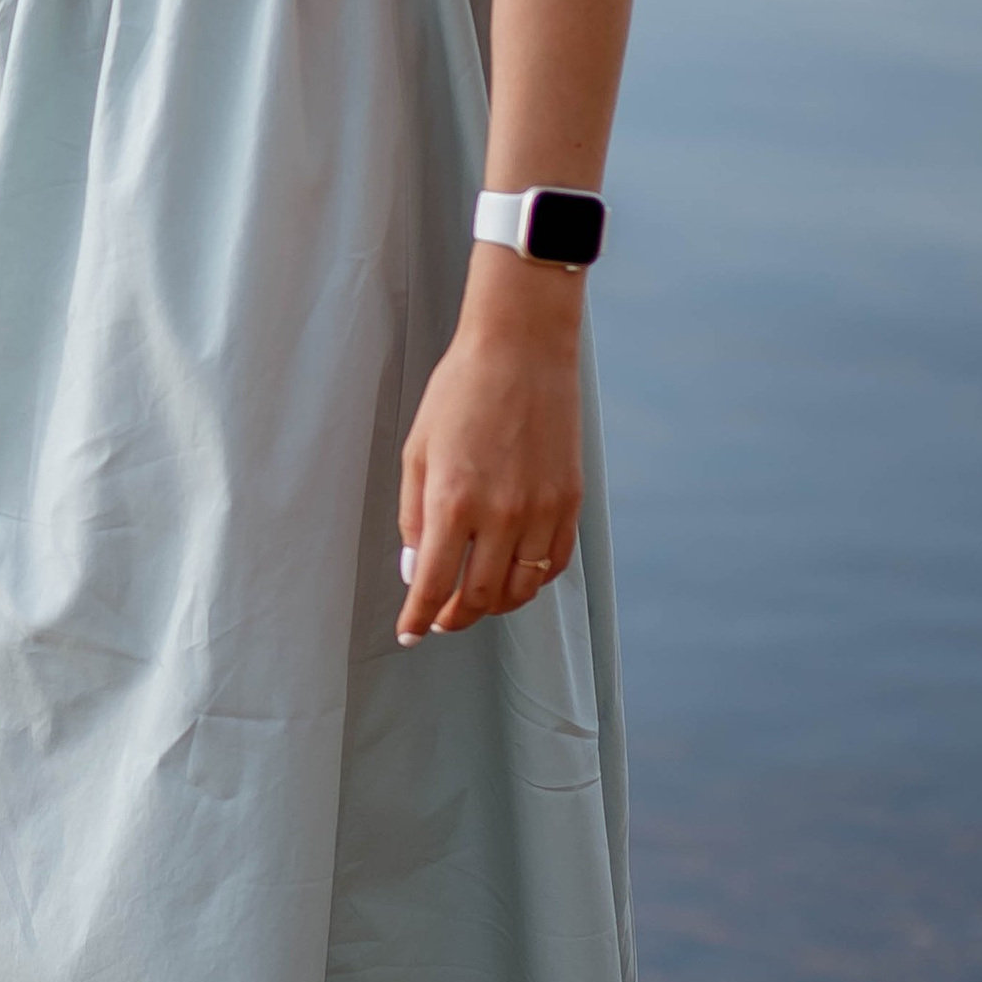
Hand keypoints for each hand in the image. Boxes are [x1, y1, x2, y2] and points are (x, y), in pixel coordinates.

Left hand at [397, 253, 584, 638]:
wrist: (521, 349)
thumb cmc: (461, 391)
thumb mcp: (417, 451)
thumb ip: (414, 517)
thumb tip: (416, 570)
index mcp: (454, 501)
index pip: (434, 585)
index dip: (419, 618)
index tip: (410, 632)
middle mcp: (502, 514)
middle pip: (479, 598)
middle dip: (455, 618)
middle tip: (440, 618)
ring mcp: (542, 510)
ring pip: (522, 589)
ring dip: (494, 605)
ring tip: (475, 599)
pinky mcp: (571, 501)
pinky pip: (554, 563)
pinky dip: (532, 579)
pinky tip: (514, 573)